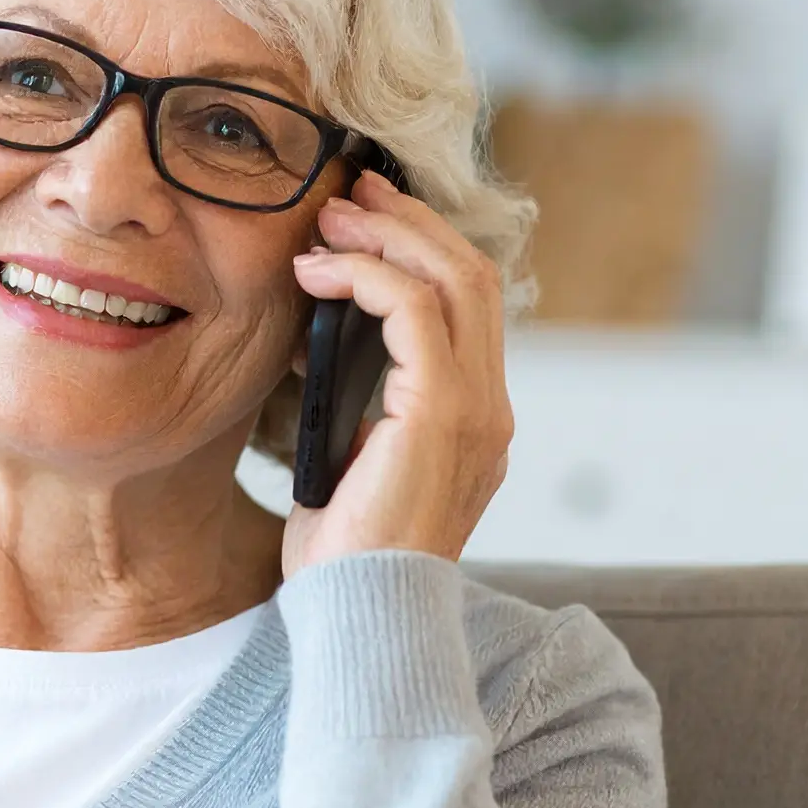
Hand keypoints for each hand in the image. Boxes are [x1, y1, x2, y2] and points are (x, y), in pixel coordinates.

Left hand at [282, 167, 513, 576]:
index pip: (468, 309)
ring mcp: (477, 412)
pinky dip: (367, 276)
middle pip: (472, 277)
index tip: (361, 220)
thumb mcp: (346, 464)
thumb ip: (354, 407)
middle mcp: (490, 411)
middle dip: (409, 222)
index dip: (420, 249)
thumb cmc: (340, 559)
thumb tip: (316, 346)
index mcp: (474, 421)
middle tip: (350, 189)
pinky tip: (318, 271)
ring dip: (387, 236)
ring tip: (329, 216)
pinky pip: (417, 311)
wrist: (360, 617)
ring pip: (454, 280)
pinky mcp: (444, 415)